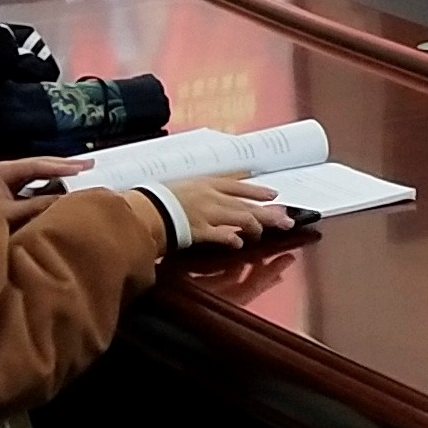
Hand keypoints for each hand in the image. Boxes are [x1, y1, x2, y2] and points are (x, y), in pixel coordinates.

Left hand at [0, 155, 89, 212]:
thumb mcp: (12, 215)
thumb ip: (39, 205)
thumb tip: (66, 200)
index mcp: (3, 171)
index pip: (38, 165)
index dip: (63, 166)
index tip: (84, 168)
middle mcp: (4, 172)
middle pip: (39, 164)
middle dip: (64, 165)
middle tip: (89, 164)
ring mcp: (4, 182)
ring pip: (37, 173)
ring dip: (58, 174)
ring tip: (81, 172)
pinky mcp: (5, 193)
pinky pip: (32, 184)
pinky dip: (48, 185)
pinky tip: (61, 187)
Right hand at [163, 173, 294, 250]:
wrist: (142, 208)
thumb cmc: (158, 198)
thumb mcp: (184, 185)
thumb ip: (203, 188)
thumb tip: (220, 189)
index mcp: (206, 183)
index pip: (239, 185)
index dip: (258, 191)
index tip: (274, 195)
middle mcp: (211, 197)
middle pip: (247, 205)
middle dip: (269, 214)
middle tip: (286, 221)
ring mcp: (207, 213)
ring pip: (241, 218)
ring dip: (256, 227)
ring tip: (262, 234)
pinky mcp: (199, 230)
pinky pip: (222, 235)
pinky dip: (233, 239)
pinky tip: (240, 244)